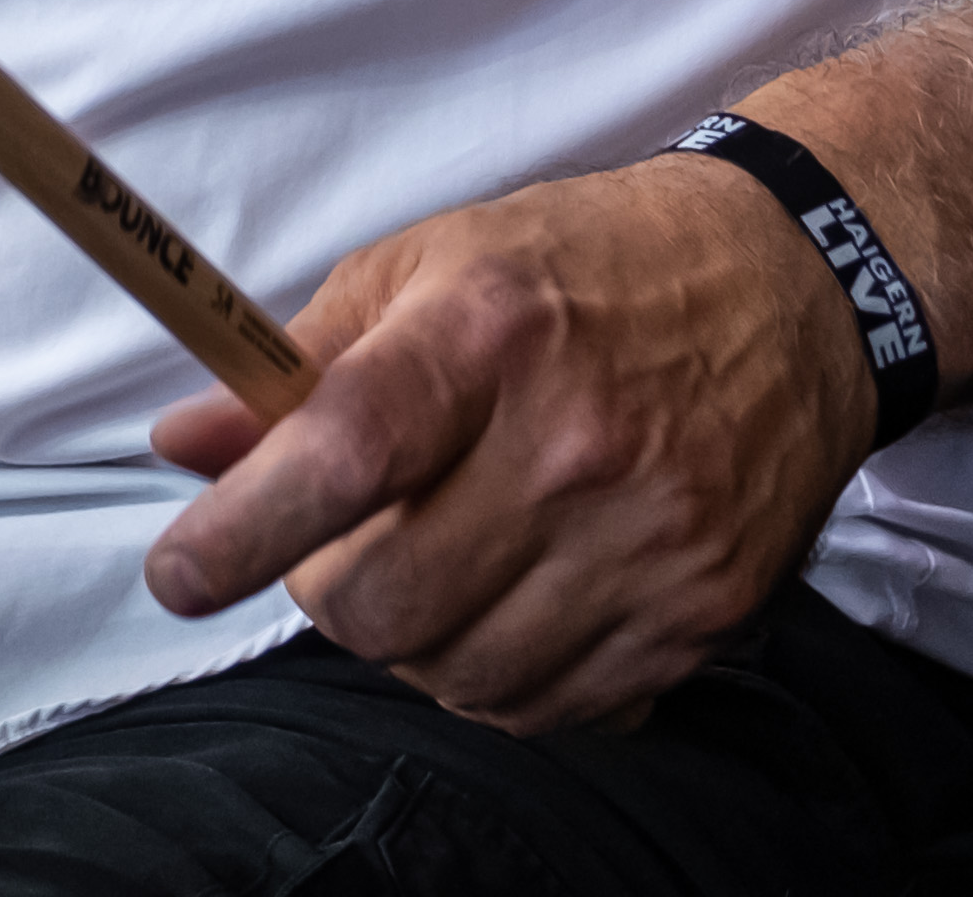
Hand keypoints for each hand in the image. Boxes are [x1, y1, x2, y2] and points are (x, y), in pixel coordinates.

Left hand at [141, 156, 877, 732]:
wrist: (790, 288)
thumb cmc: (589, 269)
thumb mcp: (431, 263)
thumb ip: (300, 361)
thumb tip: (187, 444)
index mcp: (490, 332)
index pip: (343, 454)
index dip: (244, 527)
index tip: (182, 571)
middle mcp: (576, 442)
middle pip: (383, 600)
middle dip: (330, 586)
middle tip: (350, 534)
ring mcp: (648, 540)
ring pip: (455, 674)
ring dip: (414, 638)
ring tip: (442, 554)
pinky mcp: (699, 614)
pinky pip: (545, 708)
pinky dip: (497, 674)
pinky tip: (512, 595)